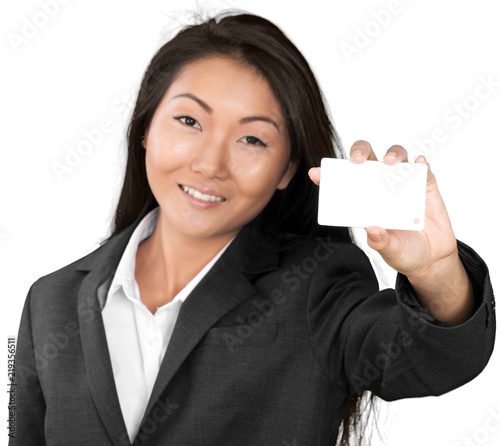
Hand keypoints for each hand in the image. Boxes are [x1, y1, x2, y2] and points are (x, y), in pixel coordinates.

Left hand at [308, 140, 473, 324]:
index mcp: (365, 201)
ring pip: (397, 157)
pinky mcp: (426, 186)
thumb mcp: (390, 251)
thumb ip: (380, 241)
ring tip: (391, 163)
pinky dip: (421, 164)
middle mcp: (382, 187)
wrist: (432, 260)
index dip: (328, 175)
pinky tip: (419, 164)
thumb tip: (372, 229)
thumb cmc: (403, 252)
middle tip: (357, 161)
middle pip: (369, 159)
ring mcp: (404, 184)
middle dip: (360, 152)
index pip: (344, 182)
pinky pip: (424, 169)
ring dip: (393, 154)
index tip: (315, 174)